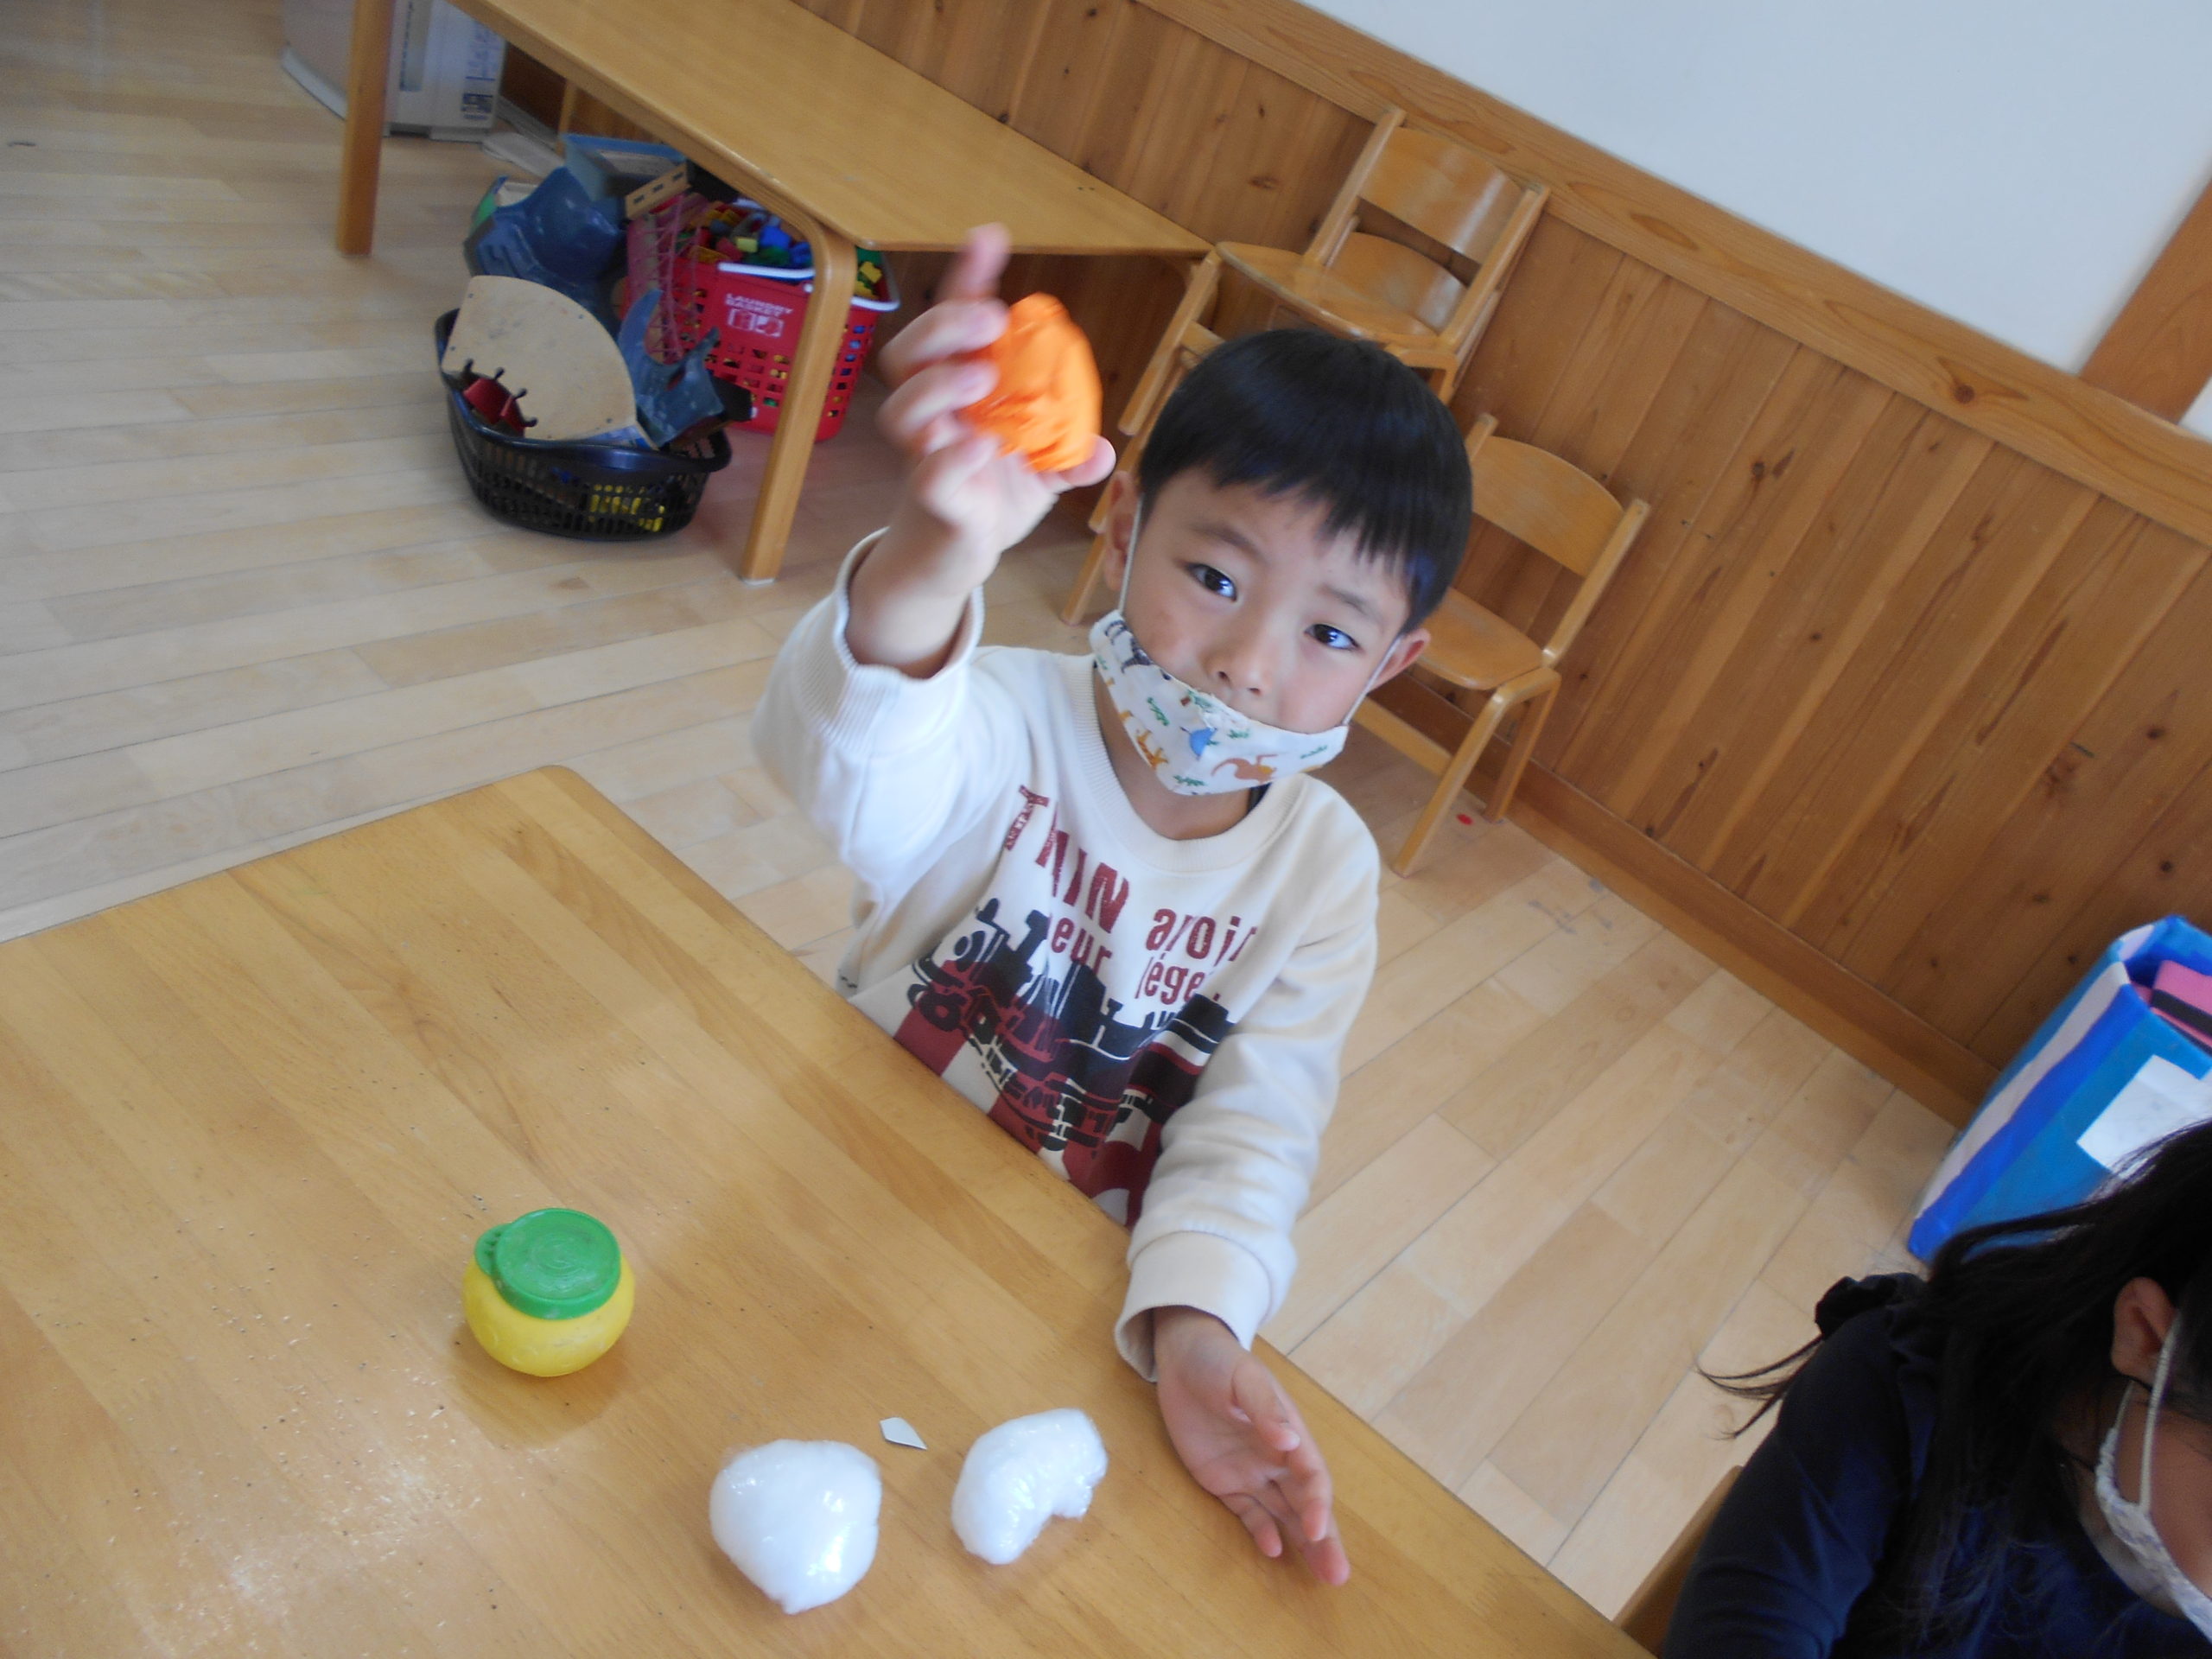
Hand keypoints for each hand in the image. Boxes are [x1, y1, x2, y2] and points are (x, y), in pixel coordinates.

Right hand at [847, 225, 1114, 671]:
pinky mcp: (934, 502)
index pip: (955, 326)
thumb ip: (1068, 453)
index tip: (989, 238)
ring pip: (904, 410)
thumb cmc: (988, 499)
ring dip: (938, 384)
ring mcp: (926, 457)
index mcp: (959, 393)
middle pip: (909, 354)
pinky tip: (976, 448)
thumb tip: (1104, 448)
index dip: (967, 280)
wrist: (953, 560)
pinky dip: (950, 460)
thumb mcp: (1039, 473)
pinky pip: (930, 475)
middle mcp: (934, 416)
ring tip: (980, 377)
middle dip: (944, 326)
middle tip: (990, 321)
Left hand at [1153, 1306, 1350, 1584]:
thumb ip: (1265, 1410)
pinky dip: (1262, 1532)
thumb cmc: (1219, 1361)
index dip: (1317, 1504)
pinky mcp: (1224, 1481)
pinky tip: (1273, 1550)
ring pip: (1284, 1515)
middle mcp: (1276, 1458)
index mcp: (1289, 1433)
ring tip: (1325, 1576)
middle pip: (1305, 1504)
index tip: (1317, 1529)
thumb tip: (1289, 1441)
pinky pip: (1249, 1512)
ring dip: (1303, 1544)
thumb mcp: (1243, 1378)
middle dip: (1324, 1538)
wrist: (1183, 1357)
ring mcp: (1251, 1472)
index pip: (1311, 1476)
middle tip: (1338, 1575)